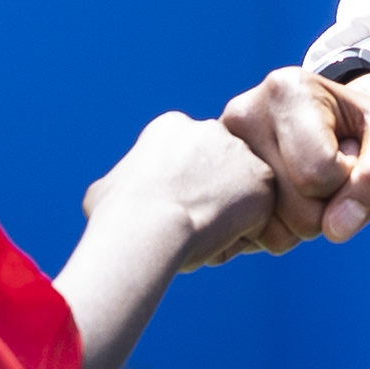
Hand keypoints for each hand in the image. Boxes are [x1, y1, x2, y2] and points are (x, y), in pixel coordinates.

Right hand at [86, 109, 282, 276]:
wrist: (147, 224)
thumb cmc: (117, 214)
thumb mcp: (108, 188)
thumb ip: (126, 184)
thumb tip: (115, 197)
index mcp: (172, 127)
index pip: (189, 157)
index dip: (182, 189)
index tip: (168, 210)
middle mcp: (210, 130)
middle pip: (220, 168)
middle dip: (211, 197)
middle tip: (187, 225)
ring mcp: (240, 153)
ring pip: (240, 193)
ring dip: (226, 217)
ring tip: (197, 237)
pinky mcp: (262, 182)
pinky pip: (257, 216)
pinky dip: (240, 235)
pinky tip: (213, 241)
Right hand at [217, 64, 369, 256]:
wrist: (334, 123)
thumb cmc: (365, 128)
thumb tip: (336, 231)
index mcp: (286, 90)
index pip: (318, 175)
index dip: (347, 180)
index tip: (346, 153)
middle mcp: (242, 114)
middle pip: (298, 210)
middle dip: (326, 207)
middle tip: (327, 173)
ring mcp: (220, 152)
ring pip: (274, 231)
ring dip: (301, 223)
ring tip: (304, 183)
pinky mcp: (212, 185)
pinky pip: (249, 240)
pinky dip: (274, 231)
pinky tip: (281, 199)